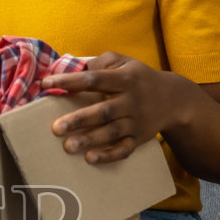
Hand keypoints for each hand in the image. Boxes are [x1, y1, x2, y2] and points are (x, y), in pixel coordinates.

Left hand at [40, 52, 184, 164]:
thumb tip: (78, 67)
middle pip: (103, 110)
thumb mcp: (126, 61)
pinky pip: (124, 149)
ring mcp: (136, 121)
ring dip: (90, 140)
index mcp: (125, 79)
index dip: (70, 81)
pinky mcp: (139, 138)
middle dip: (79, 119)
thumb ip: (102, 61)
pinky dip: (108, 155)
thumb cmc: (139, 78)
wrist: (174, 99)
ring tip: (67, 146)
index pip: (94, 79)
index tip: (46, 85)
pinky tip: (90, 158)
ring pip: (112, 132)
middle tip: (56, 128)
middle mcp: (131, 100)